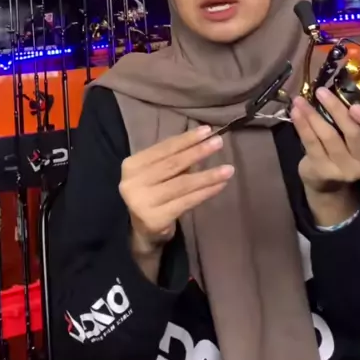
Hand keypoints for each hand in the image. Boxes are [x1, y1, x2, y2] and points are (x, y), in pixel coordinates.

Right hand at [119, 127, 233, 257]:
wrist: (142, 230)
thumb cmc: (153, 192)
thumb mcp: (156, 172)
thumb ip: (173, 159)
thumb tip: (204, 141)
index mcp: (132, 165)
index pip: (163, 148)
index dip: (186, 139)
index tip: (207, 130)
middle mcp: (133, 183)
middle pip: (172, 164)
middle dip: (198, 152)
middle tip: (219, 142)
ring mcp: (143, 202)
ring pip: (182, 184)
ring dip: (208, 176)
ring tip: (228, 168)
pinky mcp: (155, 219)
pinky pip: (186, 202)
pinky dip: (205, 192)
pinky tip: (220, 185)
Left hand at [291, 88, 359, 225]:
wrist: (329, 185)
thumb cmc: (345, 150)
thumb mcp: (357, 138)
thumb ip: (354, 119)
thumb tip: (336, 86)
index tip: (355, 106)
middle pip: (354, 134)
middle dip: (336, 110)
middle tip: (321, 91)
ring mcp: (344, 170)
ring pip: (329, 137)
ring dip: (313, 115)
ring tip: (300, 99)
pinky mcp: (323, 171)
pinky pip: (312, 144)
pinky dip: (302, 126)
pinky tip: (296, 112)